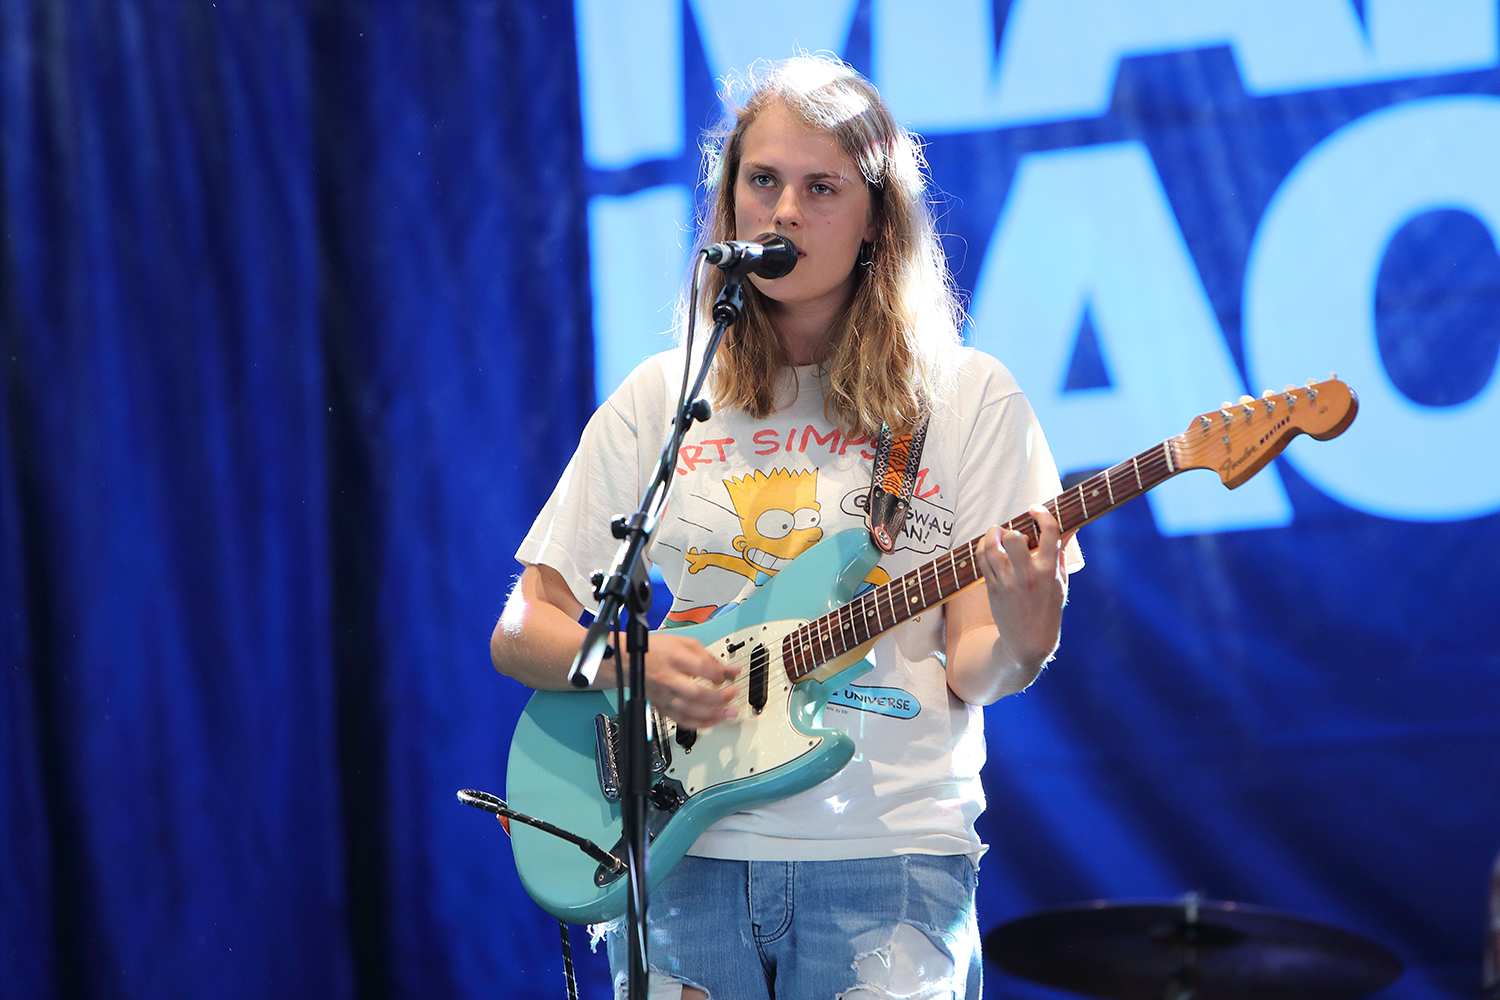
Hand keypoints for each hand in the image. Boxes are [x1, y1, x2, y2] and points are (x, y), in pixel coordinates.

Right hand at [639, 631, 739, 729]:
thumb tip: (730, 670)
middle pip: (697, 694)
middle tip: (733, 694)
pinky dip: (700, 724)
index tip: (728, 675)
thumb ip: (709, 657)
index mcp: (675, 658)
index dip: (720, 674)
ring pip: (691, 712)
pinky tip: (712, 721)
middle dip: (721, 698)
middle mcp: (669, 679)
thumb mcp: (685, 643)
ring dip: (714, 715)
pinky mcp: (662, 707)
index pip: (703, 668)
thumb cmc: (656, 650)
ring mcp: (665, 696)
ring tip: (729, 713)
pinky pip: (682, 721)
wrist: (629, 661)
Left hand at [975, 504, 1068, 671]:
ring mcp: (1008, 582)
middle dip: (1011, 529)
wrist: (1029, 641)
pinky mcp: (993, 588)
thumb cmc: (1048, 609)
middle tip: (1011, 532)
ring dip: (991, 534)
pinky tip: (989, 546)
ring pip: (992, 547)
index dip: (1042, 514)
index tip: (1035, 510)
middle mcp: (1028, 575)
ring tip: (995, 533)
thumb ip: (1061, 553)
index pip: (1049, 532)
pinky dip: (983, 547)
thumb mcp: (1061, 582)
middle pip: (1013, 538)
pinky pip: (982, 560)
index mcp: (1050, 570)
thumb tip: (1071, 527)